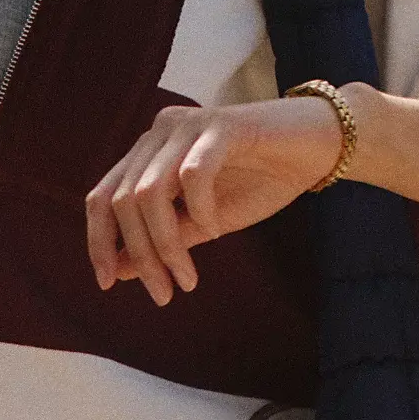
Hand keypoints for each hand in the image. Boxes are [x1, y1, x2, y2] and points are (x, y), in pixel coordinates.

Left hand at [86, 96, 346, 303]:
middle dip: (140, 255)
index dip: (99, 241)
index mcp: (148, 152)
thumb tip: (118, 272)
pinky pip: (193, 175)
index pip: (102, 197)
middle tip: (164, 294)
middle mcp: (159, 133)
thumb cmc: (262, 180)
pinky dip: (200, 210)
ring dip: (166, 244)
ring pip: (151, 192)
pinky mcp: (221, 125)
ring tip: (188, 278)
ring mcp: (188, 125)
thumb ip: (164, 239)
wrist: (319, 146)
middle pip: (123, 201)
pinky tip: (217, 230)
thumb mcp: (205, 222)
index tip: (107, 283)